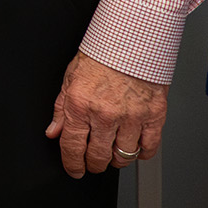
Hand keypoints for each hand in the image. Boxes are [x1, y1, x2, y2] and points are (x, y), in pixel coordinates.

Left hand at [43, 52, 164, 177]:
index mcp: (80, 105)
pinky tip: (135, 148)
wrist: (133, 38)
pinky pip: (149, 146)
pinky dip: (142, 153)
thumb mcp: (71, 78)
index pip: (72, 146)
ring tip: (113, 154)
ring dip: (116, 160)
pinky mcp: (153, 115)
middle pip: (97, 156)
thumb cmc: (103, 54)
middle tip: (93, 162)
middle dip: (93, 165)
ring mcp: (131, 116)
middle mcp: (105, 114)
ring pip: (123, 155)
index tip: (74, 169)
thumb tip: (53, 131)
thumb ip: (62, 109)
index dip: (72, 164)